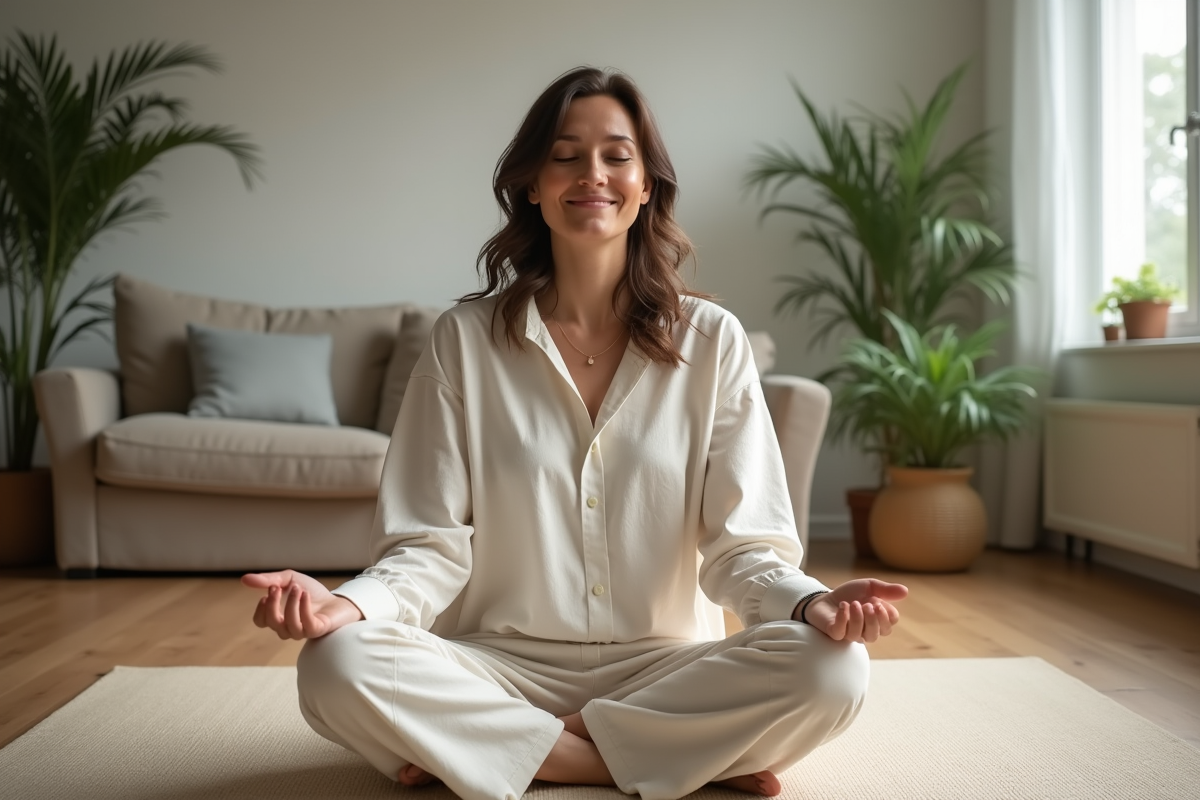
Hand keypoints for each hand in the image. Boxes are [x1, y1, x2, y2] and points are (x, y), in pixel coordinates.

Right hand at [242, 569, 363, 639]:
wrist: (338, 600)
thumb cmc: (312, 592)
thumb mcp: (289, 580)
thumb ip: (269, 580)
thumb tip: (244, 579)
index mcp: (278, 618)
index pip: (260, 621)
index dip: (261, 609)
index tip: (268, 590)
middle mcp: (288, 628)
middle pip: (272, 623)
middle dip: (273, 605)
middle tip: (277, 588)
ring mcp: (303, 631)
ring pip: (289, 626)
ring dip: (290, 605)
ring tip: (298, 588)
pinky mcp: (317, 631)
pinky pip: (306, 625)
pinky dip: (303, 608)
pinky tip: (305, 594)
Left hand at [795, 578, 908, 642]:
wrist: (825, 596)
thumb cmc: (849, 594)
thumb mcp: (869, 587)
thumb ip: (886, 590)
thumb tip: (906, 591)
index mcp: (876, 620)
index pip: (889, 625)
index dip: (887, 616)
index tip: (880, 602)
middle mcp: (864, 630)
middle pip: (876, 634)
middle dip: (874, 619)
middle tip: (868, 604)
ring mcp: (849, 633)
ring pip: (859, 635)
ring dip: (858, 618)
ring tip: (854, 603)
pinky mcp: (834, 633)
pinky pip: (840, 633)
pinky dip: (842, 619)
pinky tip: (843, 606)